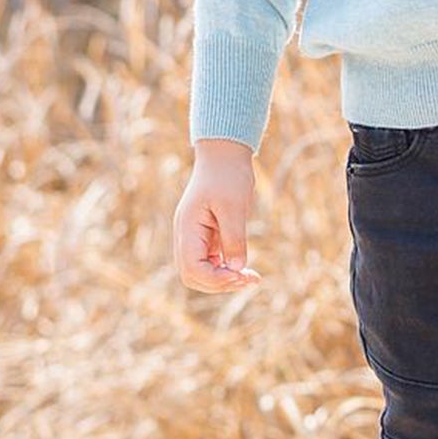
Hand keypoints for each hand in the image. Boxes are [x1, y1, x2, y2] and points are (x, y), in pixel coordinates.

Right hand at [174, 139, 263, 291]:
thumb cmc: (228, 176)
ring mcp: (195, 237)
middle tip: (248, 278)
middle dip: (219, 284)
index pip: (192, 269)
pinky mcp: (206, 237)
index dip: (216, 279)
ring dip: (224, 280)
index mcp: (187, 228)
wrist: (224, 155)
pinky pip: (212, 263)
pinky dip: (226, 270)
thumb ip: (234, 238)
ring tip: (250, 277)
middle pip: (193, 276)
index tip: (241, 275)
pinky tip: (246, 269)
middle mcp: (186, 236)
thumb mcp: (234, 206)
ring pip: (201, 273)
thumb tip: (237, 269)